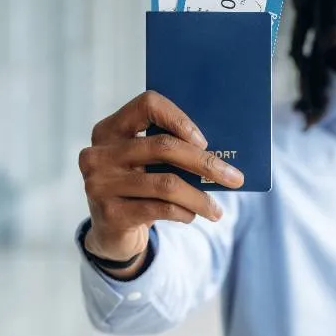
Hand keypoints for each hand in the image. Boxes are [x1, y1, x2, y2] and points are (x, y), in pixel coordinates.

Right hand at [78, 90, 243, 267]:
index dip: (179, 118)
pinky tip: (192, 215)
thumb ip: (168, 151)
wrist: (109, 231)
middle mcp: (99, 152)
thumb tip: (221, 153)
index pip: (147, 104)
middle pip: (163, 146)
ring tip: (217, 210)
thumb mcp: (146, 164)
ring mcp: (100, 183)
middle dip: (205, 163)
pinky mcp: (109, 213)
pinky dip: (184, 212)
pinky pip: (160, 209)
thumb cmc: (137, 187)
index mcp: (110, 129)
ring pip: (166, 184)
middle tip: (235, 178)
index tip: (205, 141)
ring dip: (200, 198)